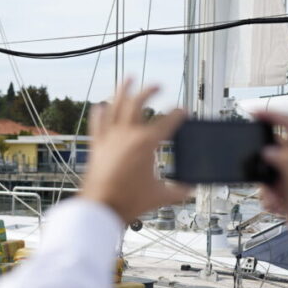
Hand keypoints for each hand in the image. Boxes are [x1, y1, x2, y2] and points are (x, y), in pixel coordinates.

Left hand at [82, 80, 189, 222]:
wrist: (101, 208)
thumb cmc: (126, 202)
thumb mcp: (159, 196)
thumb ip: (179, 191)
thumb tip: (190, 189)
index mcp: (146, 144)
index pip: (167, 121)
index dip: (178, 113)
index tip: (183, 111)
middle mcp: (127, 135)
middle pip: (139, 102)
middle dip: (150, 90)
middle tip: (158, 86)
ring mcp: (110, 137)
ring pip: (116, 105)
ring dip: (123, 90)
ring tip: (129, 79)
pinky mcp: (97, 145)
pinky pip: (98, 122)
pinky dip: (100, 111)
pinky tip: (102, 105)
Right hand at [256, 112, 287, 262]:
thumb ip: (285, 163)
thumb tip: (268, 150)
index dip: (272, 116)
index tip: (255, 113)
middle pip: (270, 152)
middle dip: (262, 166)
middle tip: (260, 176)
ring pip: (265, 174)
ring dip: (265, 190)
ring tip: (276, 200)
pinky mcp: (283, 191)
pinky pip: (266, 190)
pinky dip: (268, 200)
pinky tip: (278, 208)